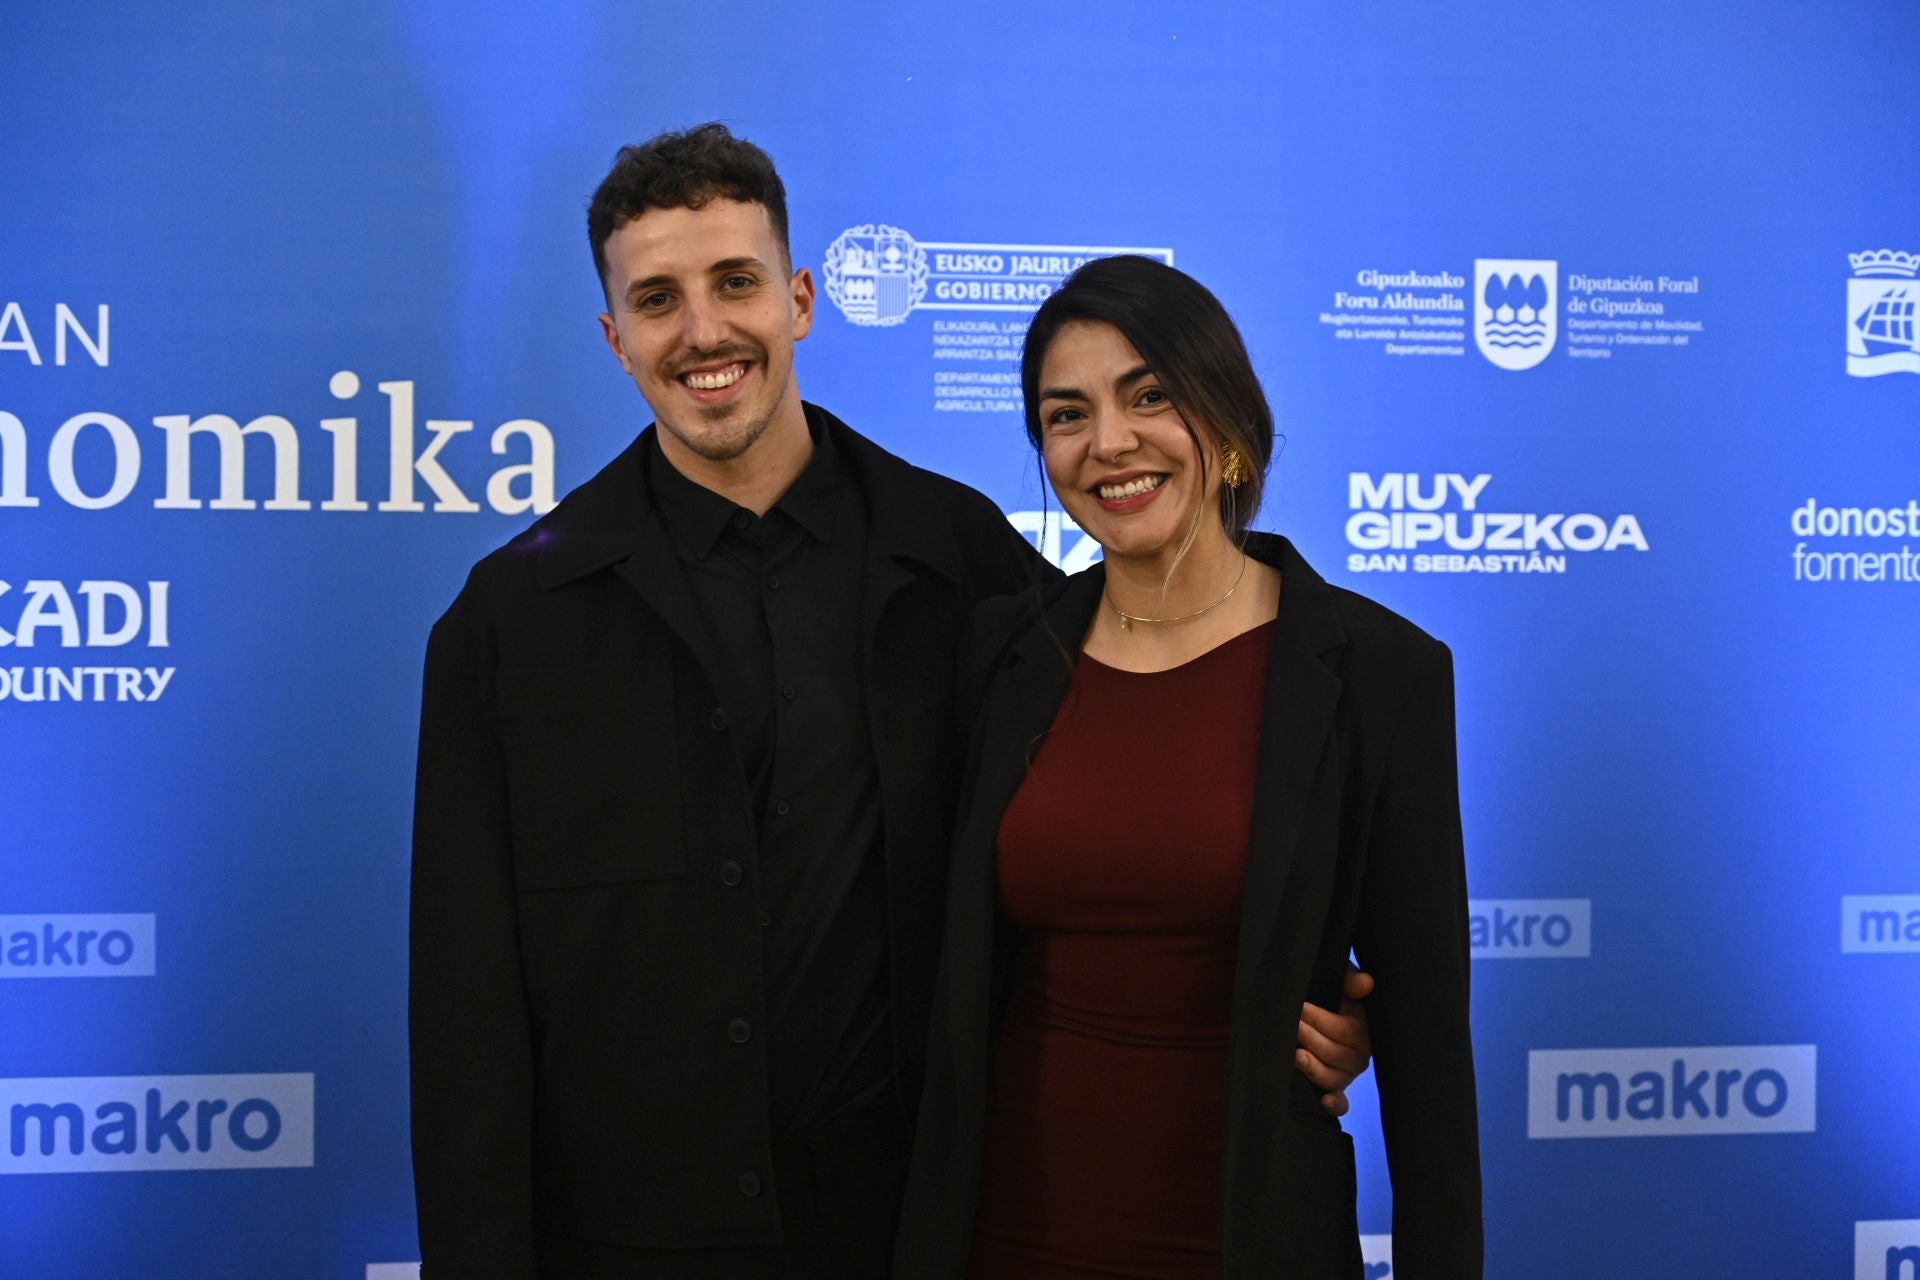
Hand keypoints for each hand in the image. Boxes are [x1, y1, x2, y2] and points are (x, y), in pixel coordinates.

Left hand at [1295, 969, 1374, 1116]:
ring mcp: (1347, 1074)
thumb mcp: (1340, 979)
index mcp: (1365, 1029)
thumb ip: (1351, 980)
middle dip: (1310, 1038)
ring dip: (1313, 1068)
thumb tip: (1365, 982)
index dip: (1321, 1020)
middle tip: (1292, 1025)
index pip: (1345, 1030)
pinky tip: (1324, 1102)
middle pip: (1334, 1053)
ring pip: (1332, 1077)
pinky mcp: (1335, 1088)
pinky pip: (1341, 1103)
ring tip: (1295, 1055)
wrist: (1318, 1004)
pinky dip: (1334, 1104)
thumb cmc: (1332, 991)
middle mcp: (1359, 1055)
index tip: (1301, 1007)